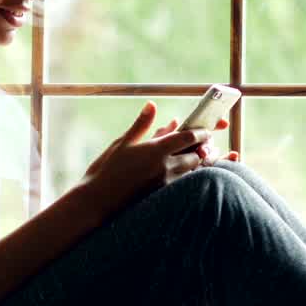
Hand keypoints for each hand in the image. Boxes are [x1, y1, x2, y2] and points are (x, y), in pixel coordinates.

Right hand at [81, 102, 213, 208]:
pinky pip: (185, 183)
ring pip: (193, 171)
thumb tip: (152, 105)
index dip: (201, 133)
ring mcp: (166, 184)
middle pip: (196, 155)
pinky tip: (188, 172)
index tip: (206, 131)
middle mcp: (164, 167)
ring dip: (199, 163)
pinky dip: (191, 175)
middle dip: (203, 148)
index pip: (188, 138)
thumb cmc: (106, 169)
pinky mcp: (163, 196)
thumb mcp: (123, 143)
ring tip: (203, 156)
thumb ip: (142, 124)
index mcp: (155, 150)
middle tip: (207, 143)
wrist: (97, 201)